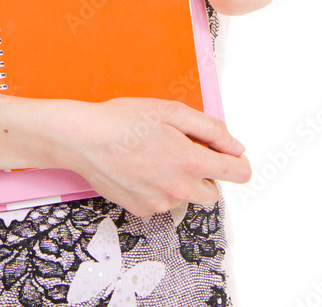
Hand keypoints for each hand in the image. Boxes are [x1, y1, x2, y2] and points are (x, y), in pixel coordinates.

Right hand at [52, 96, 250, 216]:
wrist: (83, 139)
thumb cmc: (123, 120)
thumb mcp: (171, 111)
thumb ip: (211, 128)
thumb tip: (235, 146)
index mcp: (191, 162)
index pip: (238, 173)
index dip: (237, 161)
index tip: (228, 155)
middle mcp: (179, 189)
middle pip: (214, 192)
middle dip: (205, 173)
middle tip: (182, 150)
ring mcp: (160, 203)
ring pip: (185, 197)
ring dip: (179, 181)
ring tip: (154, 156)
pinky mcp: (142, 210)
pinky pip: (162, 202)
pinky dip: (157, 188)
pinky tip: (140, 168)